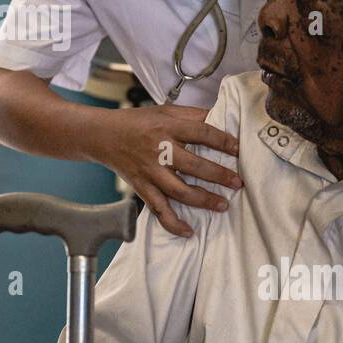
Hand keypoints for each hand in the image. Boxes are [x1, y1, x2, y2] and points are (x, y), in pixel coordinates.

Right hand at [86, 104, 240, 236]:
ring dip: (203, 200)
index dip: (223, 141)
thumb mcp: (165, 111)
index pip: (201, 133)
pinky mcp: (142, 187)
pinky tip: (188, 231)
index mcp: (167, 126)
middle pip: (193, 165)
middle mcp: (159, 149)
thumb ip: (192, 115)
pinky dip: (172, 222)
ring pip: (179, 190)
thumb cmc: (137, 122)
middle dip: (219, 175)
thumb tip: (221, 116)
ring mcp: (150, 171)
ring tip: (223, 205)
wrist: (102, 135)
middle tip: (238, 183)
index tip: (239, 150)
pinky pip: (158, 208)